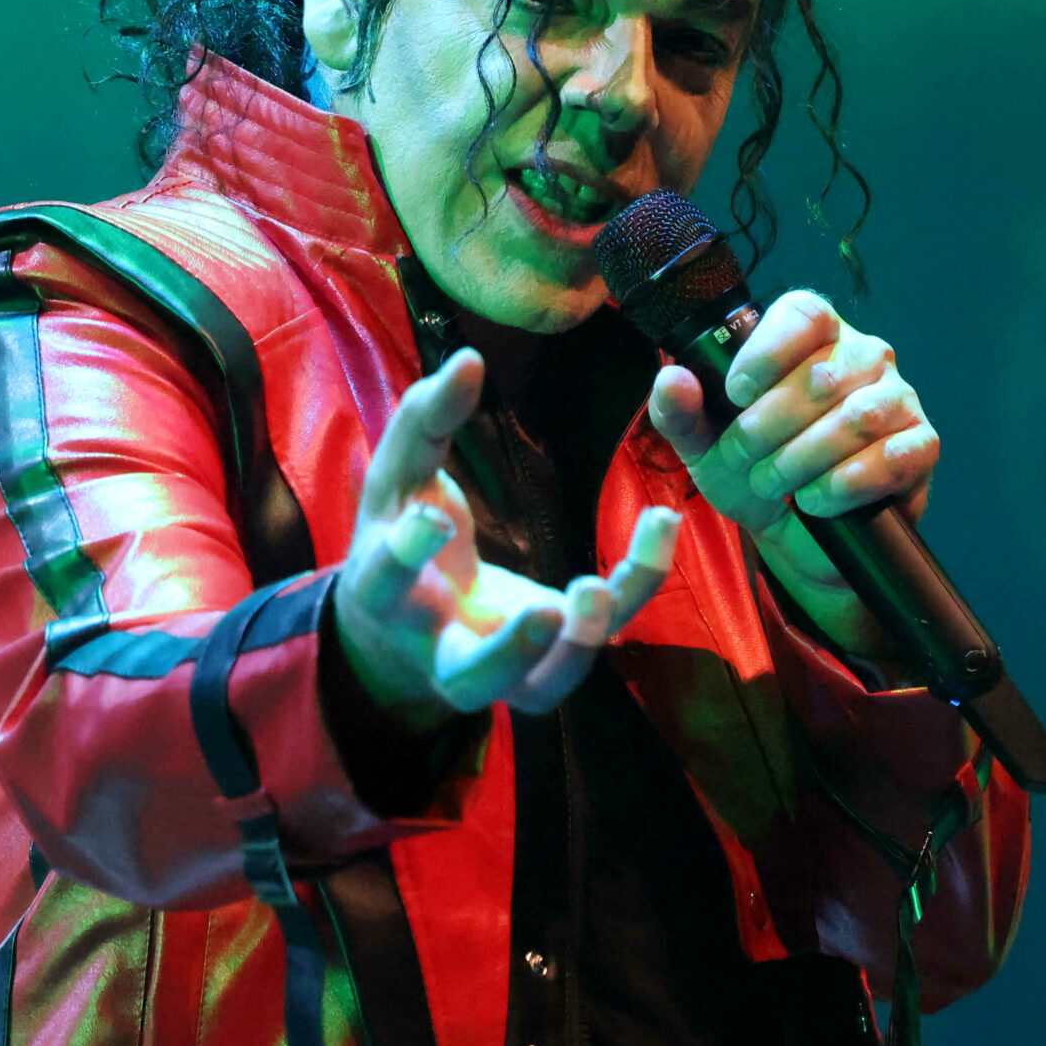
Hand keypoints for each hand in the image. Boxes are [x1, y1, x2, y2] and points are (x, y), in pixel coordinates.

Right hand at [336, 347, 678, 725]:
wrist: (401, 632)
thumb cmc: (401, 535)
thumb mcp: (398, 479)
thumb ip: (426, 420)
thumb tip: (469, 359)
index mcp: (386, 594)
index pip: (388, 579)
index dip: (407, 553)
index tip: (431, 517)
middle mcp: (441, 650)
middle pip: (469, 677)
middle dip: (506, 651)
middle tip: (543, 613)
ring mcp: (500, 674)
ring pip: (540, 686)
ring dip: (577, 646)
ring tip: (601, 590)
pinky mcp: (547, 668)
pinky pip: (593, 647)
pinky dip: (630, 597)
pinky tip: (659, 535)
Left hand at [643, 290, 936, 655]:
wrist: (797, 536)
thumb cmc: (754, 474)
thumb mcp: (705, 446)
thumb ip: (682, 412)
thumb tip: (672, 379)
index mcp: (812, 337)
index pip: (804, 311)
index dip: (766, 351)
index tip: (735, 394)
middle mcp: (862, 356)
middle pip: (823, 373)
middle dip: (769, 427)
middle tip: (745, 461)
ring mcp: (898, 398)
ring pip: (856, 417)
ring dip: (803, 460)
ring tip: (776, 484)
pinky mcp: (921, 445)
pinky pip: (892, 456)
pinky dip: (845, 484)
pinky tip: (817, 501)